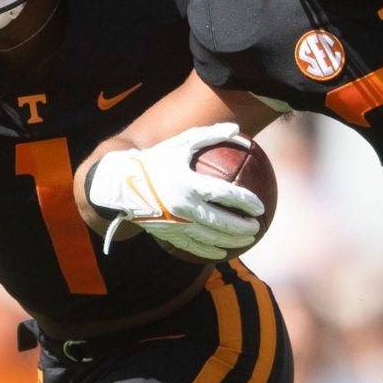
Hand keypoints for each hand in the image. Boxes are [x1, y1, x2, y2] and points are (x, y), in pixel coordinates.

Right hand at [84, 122, 262, 259]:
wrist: (122, 183)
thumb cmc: (156, 159)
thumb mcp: (182, 142)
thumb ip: (210, 134)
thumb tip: (238, 129)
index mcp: (189, 183)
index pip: (226, 195)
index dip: (246, 202)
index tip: (260, 207)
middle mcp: (184, 206)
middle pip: (221, 221)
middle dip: (243, 227)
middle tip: (257, 227)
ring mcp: (175, 222)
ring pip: (210, 238)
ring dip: (231, 241)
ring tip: (247, 240)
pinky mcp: (168, 233)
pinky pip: (192, 246)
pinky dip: (209, 251)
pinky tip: (222, 253)